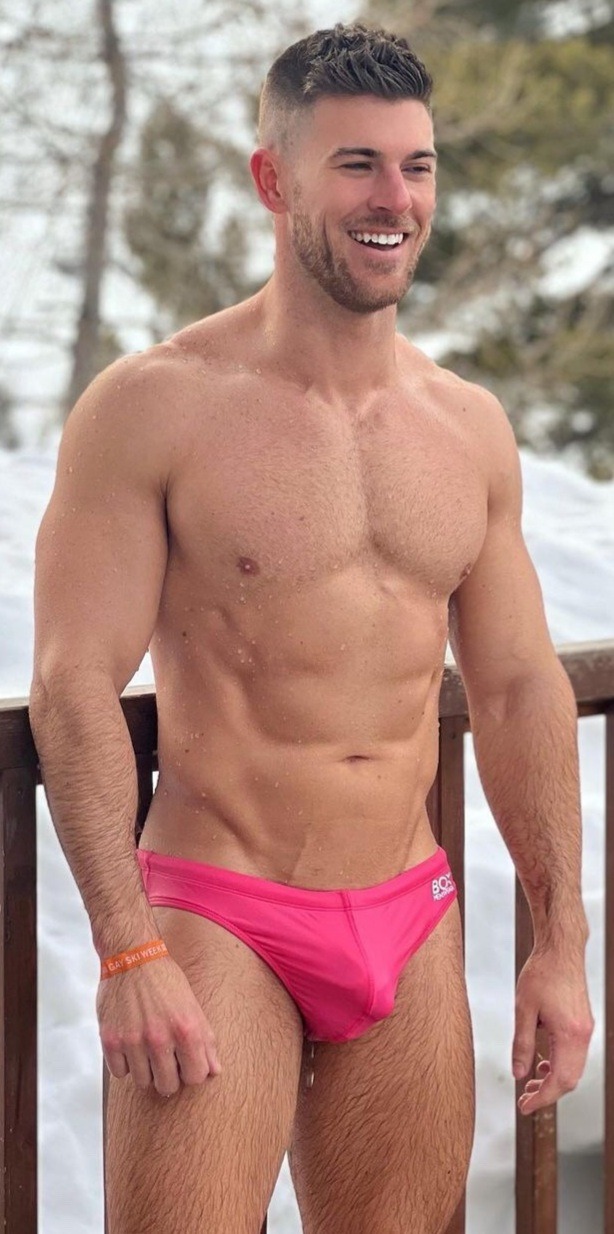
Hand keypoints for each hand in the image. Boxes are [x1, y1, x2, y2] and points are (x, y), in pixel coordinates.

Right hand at [97, 953, 221, 1096]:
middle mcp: (159, 1038)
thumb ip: (206, 1040)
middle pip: (167, 1086)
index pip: (195, 1078)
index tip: (185, 1063)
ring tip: (146, 1048)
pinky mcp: (110, 1040)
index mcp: (186, 1029)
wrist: (131, 957)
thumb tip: (214, 1072)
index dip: (192, 1072)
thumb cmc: (165, 981)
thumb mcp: (192, 1005)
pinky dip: (124, 1063)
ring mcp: (132, 1040)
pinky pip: (119, 1073)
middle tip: (164, 1058)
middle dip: (168, 1076)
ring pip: (142, 1082)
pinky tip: (130, 1044)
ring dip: (145, 1070)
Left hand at [512, 943, 593, 1114]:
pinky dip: (560, 1064)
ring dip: (554, 1079)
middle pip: (570, 1079)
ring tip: (532, 1082)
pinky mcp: (583, 1024)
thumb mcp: (523, 1009)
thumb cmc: (542, 973)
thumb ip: (522, 1044)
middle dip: (549, 1093)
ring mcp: (586, 1030)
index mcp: (569, 1034)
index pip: (559, 1080)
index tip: (525, 1107)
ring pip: (574, 1069)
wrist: (561, 950)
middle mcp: (582, 1035)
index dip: (542, 1098)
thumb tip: (519, 1074)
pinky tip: (544, 1061)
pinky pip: (575, 1055)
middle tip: (526, 1099)